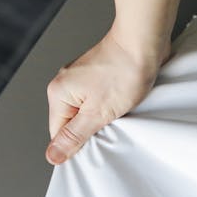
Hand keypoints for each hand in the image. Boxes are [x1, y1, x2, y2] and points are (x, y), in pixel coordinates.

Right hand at [45, 29, 169, 164]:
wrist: (143, 42)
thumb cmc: (124, 71)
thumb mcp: (98, 113)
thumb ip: (74, 136)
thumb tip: (52, 155)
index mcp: (58, 93)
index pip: (58, 134)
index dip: (75, 146)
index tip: (95, 148)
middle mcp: (65, 84)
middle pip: (71, 123)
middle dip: (89, 131)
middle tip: (109, 131)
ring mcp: (81, 78)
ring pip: (85, 112)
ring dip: (101, 119)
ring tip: (117, 116)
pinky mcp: (97, 76)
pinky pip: (97, 101)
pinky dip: (108, 107)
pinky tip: (121, 106)